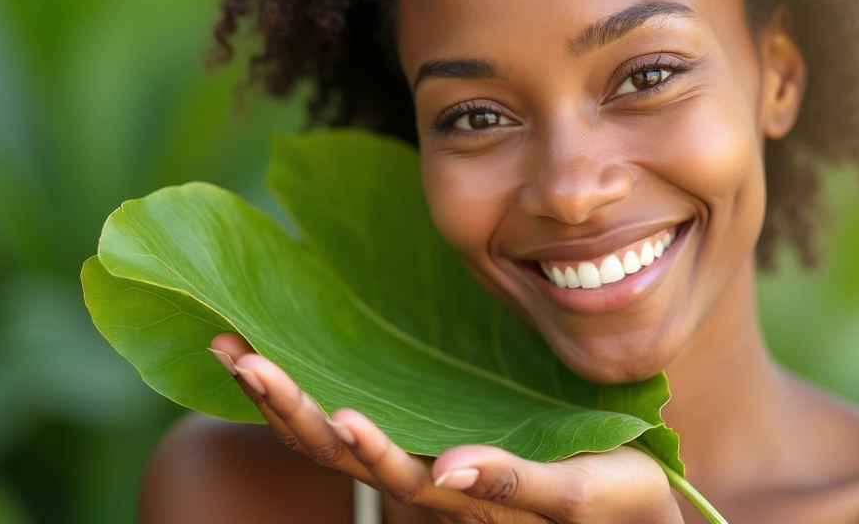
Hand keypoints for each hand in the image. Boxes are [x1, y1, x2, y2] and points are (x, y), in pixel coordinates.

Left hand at [209, 333, 683, 523]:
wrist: (625, 511)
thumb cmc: (617, 504)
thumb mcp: (579, 494)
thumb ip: (516, 486)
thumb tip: (450, 470)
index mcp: (457, 500)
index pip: (387, 472)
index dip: (351, 442)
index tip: (324, 406)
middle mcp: (424, 484)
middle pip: (338, 452)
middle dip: (286, 406)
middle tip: (238, 354)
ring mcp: (417, 462)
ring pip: (333, 436)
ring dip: (282, 397)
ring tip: (233, 349)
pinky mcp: (425, 435)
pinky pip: (353, 416)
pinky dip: (311, 387)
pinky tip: (276, 355)